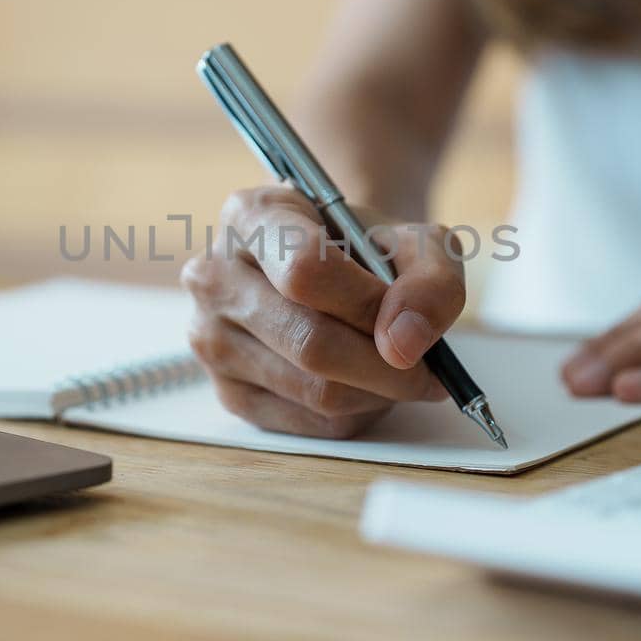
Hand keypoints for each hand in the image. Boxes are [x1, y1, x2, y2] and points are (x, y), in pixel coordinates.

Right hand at [181, 185, 461, 437]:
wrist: (331, 269)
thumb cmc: (367, 249)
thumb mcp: (414, 240)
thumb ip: (430, 279)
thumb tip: (405, 344)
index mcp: (251, 216)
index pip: (303, 270)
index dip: (367, 304)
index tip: (408, 319)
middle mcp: (213, 275)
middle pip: (309, 342)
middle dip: (386, 365)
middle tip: (429, 370)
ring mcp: (211, 339)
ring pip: (314, 391)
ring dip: (377, 393)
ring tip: (400, 371)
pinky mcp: (228, 394)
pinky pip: (310, 423)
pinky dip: (358, 413)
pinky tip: (368, 386)